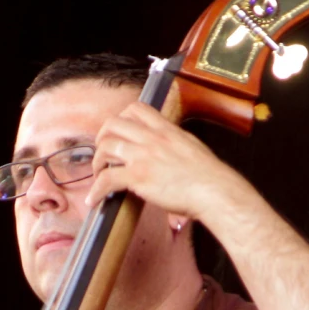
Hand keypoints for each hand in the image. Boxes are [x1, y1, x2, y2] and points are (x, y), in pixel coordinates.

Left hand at [85, 101, 248, 225]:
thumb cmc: (210, 176)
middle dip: (102, 137)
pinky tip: (94, 200)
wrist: (215, 190)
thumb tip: (169, 153)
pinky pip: (106, 179)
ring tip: (98, 175)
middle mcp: (152, 138)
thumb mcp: (192, 147)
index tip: (118, 133)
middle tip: (103, 152)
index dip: (121, 118)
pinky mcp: (138, 177)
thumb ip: (176, 145)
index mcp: (166, 130)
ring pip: (105, 147)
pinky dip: (95, 190)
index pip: (136, 109)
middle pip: (113, 124)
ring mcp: (143, 156)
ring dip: (97, 162)